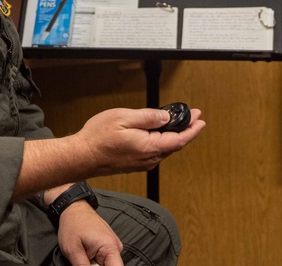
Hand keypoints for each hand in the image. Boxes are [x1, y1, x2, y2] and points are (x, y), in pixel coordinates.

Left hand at [58, 201, 122, 265]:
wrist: (74, 209)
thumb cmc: (73, 225)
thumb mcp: (73, 250)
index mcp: (110, 247)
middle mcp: (116, 247)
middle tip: (83, 260)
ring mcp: (113, 247)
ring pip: (107, 265)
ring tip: (83, 257)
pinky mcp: (109, 247)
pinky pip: (105, 261)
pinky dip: (95, 263)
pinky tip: (86, 258)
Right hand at [73, 107, 204, 175]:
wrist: (81, 156)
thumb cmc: (98, 138)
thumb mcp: (124, 118)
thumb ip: (148, 117)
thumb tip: (165, 117)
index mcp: (149, 147)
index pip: (179, 140)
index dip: (192, 129)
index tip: (200, 120)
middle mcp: (148, 159)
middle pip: (174, 145)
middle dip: (186, 130)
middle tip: (193, 116)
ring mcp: (142, 163)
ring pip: (165, 149)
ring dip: (174, 135)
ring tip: (179, 122)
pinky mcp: (135, 164)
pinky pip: (155, 152)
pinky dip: (163, 141)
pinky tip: (160, 132)